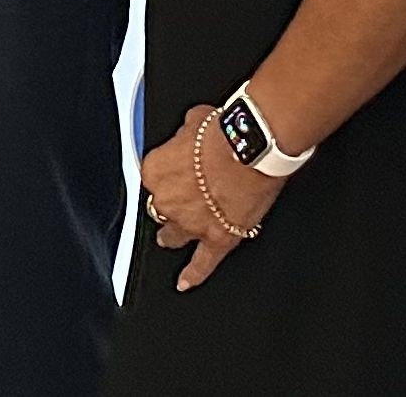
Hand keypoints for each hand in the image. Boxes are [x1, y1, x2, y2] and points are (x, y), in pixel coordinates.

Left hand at [137, 103, 282, 291]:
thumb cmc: (226, 130)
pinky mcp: (217, 239)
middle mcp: (167, 200)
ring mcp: (190, 223)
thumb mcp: (194, 121)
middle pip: (161, 208)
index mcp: (155, 170)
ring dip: (174, 234)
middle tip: (182, 198)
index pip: (153, 178)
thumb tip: (192, 134)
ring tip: (172, 238)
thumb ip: (185, 135)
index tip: (178, 172)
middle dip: (170, 204)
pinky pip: (202, 264)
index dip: (168, 175)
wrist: (251, 147)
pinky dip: (193, 275)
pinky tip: (185, 283)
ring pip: (174, 235)